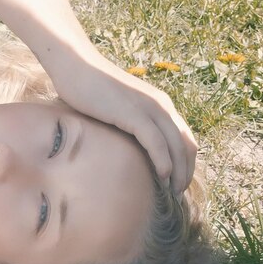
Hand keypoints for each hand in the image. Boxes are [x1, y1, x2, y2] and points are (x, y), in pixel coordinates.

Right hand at [52, 55, 197, 194]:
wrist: (76, 67)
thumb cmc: (90, 90)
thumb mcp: (118, 109)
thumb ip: (129, 125)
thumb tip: (130, 150)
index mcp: (159, 105)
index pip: (184, 139)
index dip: (186, 164)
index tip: (177, 184)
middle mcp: (161, 106)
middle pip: (186, 144)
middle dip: (186, 172)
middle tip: (178, 196)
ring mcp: (149, 108)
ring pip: (175, 145)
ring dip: (178, 171)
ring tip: (173, 192)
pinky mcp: (133, 113)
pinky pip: (155, 140)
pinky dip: (162, 160)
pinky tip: (162, 176)